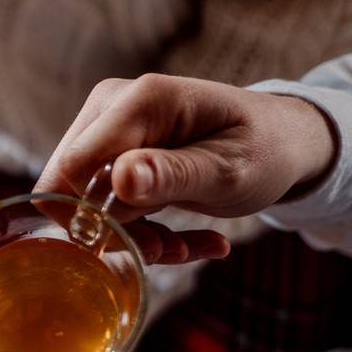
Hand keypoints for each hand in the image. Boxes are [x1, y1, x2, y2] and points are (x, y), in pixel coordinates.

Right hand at [34, 74, 335, 264]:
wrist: (281, 142)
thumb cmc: (264, 149)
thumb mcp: (229, 171)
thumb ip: (173, 175)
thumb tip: (120, 180)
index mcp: (140, 100)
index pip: (74, 168)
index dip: (94, 216)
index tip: (147, 243)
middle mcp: (111, 106)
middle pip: (70, 184)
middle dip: (114, 230)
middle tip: (166, 251)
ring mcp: (106, 128)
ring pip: (81, 199)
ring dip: (130, 235)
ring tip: (182, 247)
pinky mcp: (109, 152)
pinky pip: (98, 202)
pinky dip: (137, 230)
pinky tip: (183, 241)